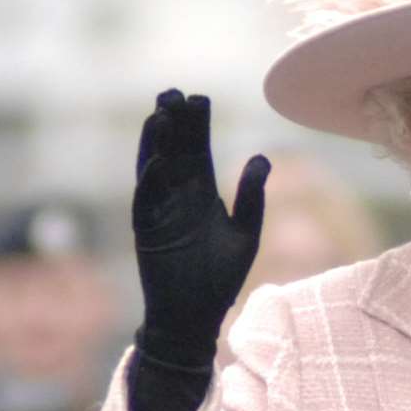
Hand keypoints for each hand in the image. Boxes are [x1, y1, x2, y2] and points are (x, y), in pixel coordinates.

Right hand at [133, 89, 269, 367]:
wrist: (196, 317)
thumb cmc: (221, 279)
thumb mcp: (246, 235)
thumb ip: (252, 197)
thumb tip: (263, 156)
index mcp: (203, 195)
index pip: (199, 151)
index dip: (198, 126)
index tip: (200, 99)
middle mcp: (178, 198)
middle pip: (176, 152)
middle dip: (175, 124)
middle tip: (176, 93)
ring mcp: (160, 212)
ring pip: (156, 168)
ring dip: (158, 142)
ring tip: (162, 112)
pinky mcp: (146, 231)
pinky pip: (147, 201)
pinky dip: (151, 179)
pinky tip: (158, 158)